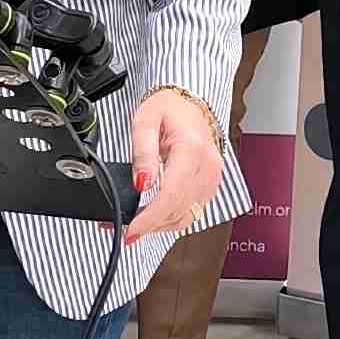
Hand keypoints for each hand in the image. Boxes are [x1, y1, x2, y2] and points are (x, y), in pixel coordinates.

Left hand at [122, 87, 224, 240]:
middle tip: (128, 233)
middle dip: (151, 226)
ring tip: (138, 227)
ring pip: (186, 216)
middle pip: (178, 210)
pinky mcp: (210, 186)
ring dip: (161, 226)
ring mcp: (211, 179)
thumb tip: (141, 183)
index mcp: (191, 150)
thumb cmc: (168, 109)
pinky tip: (155, 219)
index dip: (150, 218)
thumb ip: (142, 153)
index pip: (171, 194)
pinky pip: (192, 212)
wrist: (189, 105)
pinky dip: (172, 220)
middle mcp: (207, 167)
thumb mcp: (145, 122)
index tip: (132, 230)